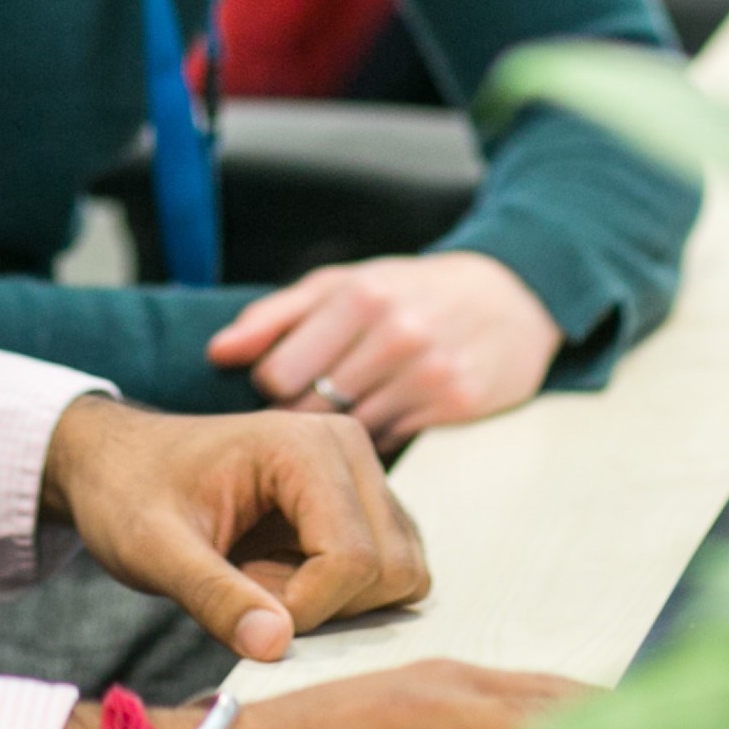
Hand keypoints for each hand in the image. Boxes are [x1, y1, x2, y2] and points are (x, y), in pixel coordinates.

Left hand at [39, 394, 427, 664]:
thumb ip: (213, 596)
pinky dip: (340, 597)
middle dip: (325, 606)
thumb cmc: (129, 493)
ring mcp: (362, 477)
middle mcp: (350, 450)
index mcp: (307, 446)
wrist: (118, 466)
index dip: (304, 609)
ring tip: (260, 581)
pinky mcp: (361, 507)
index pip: (353, 558)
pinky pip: (386, 573)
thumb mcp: (153, 549)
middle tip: (248, 588)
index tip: (240, 608)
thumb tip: (275, 647)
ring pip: (401, 574)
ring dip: (335, 603)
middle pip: (392, 568)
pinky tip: (278, 577)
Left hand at [206, 252, 562, 449]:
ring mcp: (428, 373)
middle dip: (297, 417)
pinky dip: (374, 441)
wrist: (511, 299)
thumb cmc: (410, 291)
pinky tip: (379, 421)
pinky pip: (388, 444)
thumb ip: (275, 316)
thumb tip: (216, 353)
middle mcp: (394, 334)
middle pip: (308, 409)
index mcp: (358, 296)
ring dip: (333, 436)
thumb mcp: (342, 284)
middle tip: (303, 412)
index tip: (281, 386)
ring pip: (347, 433)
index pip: (277, 373)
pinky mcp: (455, 408)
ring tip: (338, 418)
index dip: (270, 387)